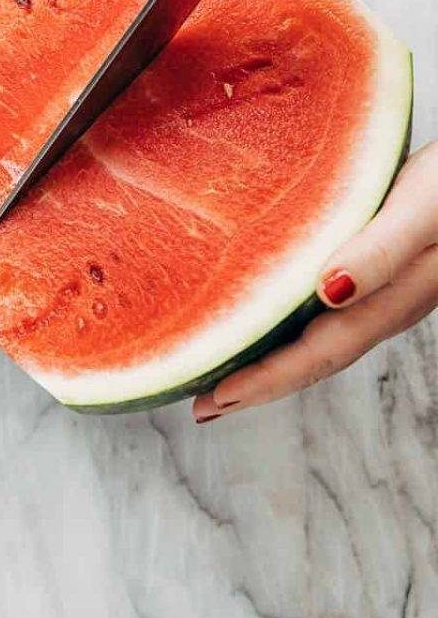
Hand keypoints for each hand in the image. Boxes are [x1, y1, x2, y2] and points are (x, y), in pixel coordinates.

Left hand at [194, 139, 437, 419]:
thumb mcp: (423, 209)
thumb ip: (384, 251)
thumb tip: (332, 291)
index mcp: (392, 299)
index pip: (319, 353)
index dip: (267, 380)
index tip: (217, 398)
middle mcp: (384, 305)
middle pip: (313, 359)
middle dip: (259, 387)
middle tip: (203, 408)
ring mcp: (382, 291)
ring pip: (316, 339)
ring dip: (269, 363)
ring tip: (222, 381)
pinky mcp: (375, 269)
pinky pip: (321, 313)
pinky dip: (283, 328)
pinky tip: (261, 321)